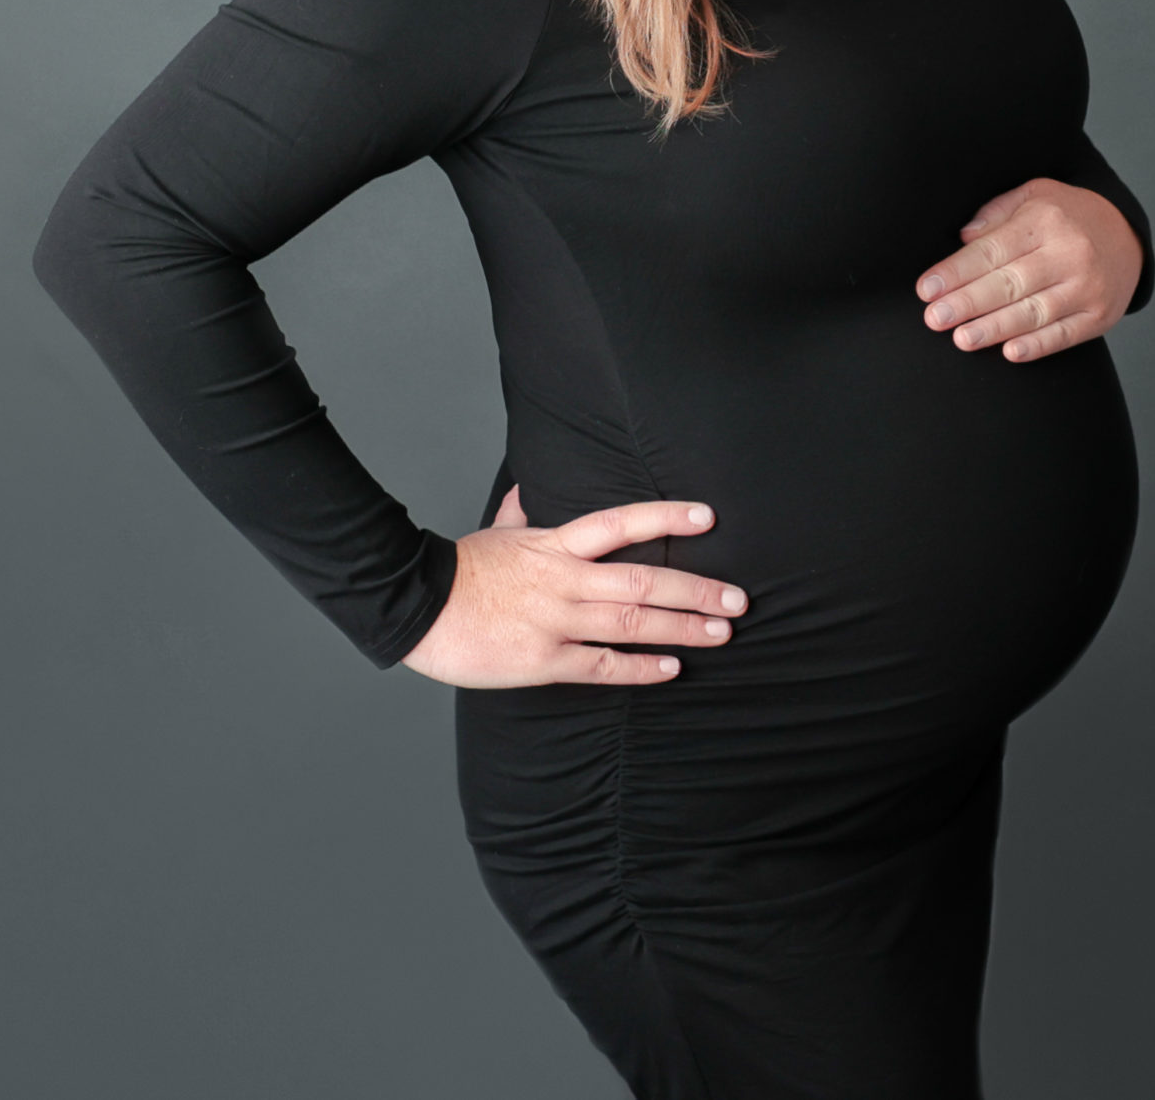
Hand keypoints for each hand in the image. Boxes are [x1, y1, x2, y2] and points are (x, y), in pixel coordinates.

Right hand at [399, 485, 746, 688]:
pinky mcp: (543, 661)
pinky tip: (671, 669)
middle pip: (642, 582)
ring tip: (721, 633)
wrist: (416, 606)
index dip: (666, 518)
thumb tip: (532, 485)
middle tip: (738, 599)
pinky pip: (601, 666)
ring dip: (682, 629)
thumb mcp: (497, 530)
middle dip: (696, 590)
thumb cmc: (460, 568)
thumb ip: (523, 510)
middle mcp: (564, 580)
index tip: (707, 517)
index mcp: (555, 543)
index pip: (621, 523)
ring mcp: (555, 621)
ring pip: (632, 625)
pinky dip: (639, 668)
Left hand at [914, 177, 1143, 362]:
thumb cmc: (1068, 216)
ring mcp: (1087, 287)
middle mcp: (1069, 253)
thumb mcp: (1034, 195)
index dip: (957, 271)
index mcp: (1045, 220)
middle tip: (935, 318)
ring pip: (1034, 312)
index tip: (927, 289)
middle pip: (1010, 282)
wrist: (1127, 234)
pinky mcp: (1100, 316)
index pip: (992, 250)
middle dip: (967, 302)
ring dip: (995, 328)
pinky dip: (1037, 346)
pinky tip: (1009, 352)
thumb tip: (963, 237)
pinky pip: (1065, 334)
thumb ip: (996, 212)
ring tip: (962, 339)